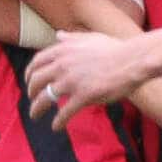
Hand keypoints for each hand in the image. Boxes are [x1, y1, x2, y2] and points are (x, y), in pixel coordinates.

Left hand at [25, 30, 143, 125]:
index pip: (37, 63)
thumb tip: (58, 35)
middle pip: (36, 81)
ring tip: (35, 116)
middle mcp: (62, 65)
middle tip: (32, 99)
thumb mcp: (89, 38)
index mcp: (63, 50)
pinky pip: (64, 112)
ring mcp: (71, 81)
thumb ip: (71, 38)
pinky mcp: (83, 96)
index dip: (29, 74)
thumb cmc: (114, 49)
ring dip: (37, 109)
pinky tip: (56, 127)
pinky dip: (58, 121)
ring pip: (45, 98)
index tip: (29, 82)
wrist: (132, 60)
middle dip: (31, 92)